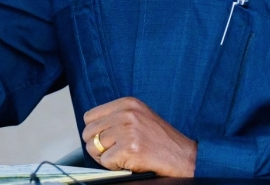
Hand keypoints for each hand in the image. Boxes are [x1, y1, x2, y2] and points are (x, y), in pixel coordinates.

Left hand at [82, 97, 196, 176]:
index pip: (90, 116)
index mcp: (127, 103)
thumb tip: (91, 127)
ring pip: (93, 147)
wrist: (181, 155)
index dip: (94, 131)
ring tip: (122, 156)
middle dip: (96, 146)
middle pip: (88, 132)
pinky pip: (105, 161)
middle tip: (111, 152)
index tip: (104, 139)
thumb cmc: (160, 140)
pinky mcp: (128, 149)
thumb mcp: (139, 116)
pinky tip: (128, 162)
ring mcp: (127, 131)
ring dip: (104, 157)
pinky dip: (114, 166)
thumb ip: (117, 116)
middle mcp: (126, 114)